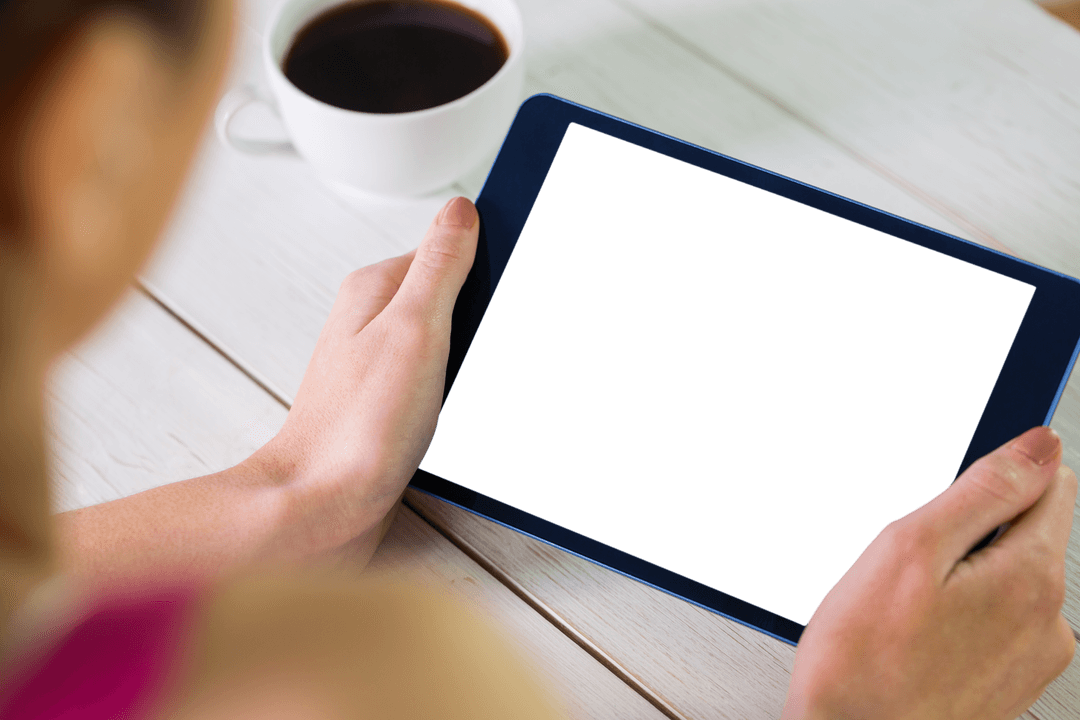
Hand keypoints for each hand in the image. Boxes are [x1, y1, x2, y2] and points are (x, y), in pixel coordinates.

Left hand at [249, 197, 478, 562]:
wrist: (322, 507)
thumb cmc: (357, 428)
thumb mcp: (414, 329)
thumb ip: (440, 266)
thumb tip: (462, 210)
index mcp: (376, 289)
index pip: (446, 248)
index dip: (487, 263)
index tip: (510, 284)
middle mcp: (372, 322)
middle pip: (450, 296)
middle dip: (481, 317)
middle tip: (493, 344)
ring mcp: (380, 364)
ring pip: (448, 342)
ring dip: (471, 359)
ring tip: (474, 383)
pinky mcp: (390, 404)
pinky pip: (439, 380)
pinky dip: (458, 390)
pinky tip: (463, 409)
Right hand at [782, 426, 1077, 719]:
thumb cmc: (863, 663)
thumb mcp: (909, 549)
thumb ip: (984, 490)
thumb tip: (1039, 447)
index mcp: (1030, 578)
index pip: (1054, 484)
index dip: (1004, 470)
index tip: (961, 488)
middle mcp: (1049, 623)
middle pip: (1028, 534)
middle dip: (974, 529)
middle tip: (912, 558)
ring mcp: (1032, 660)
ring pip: (1007, 580)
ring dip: (964, 576)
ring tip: (907, 605)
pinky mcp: (1007, 686)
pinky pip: (994, 624)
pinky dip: (960, 617)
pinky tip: (915, 634)